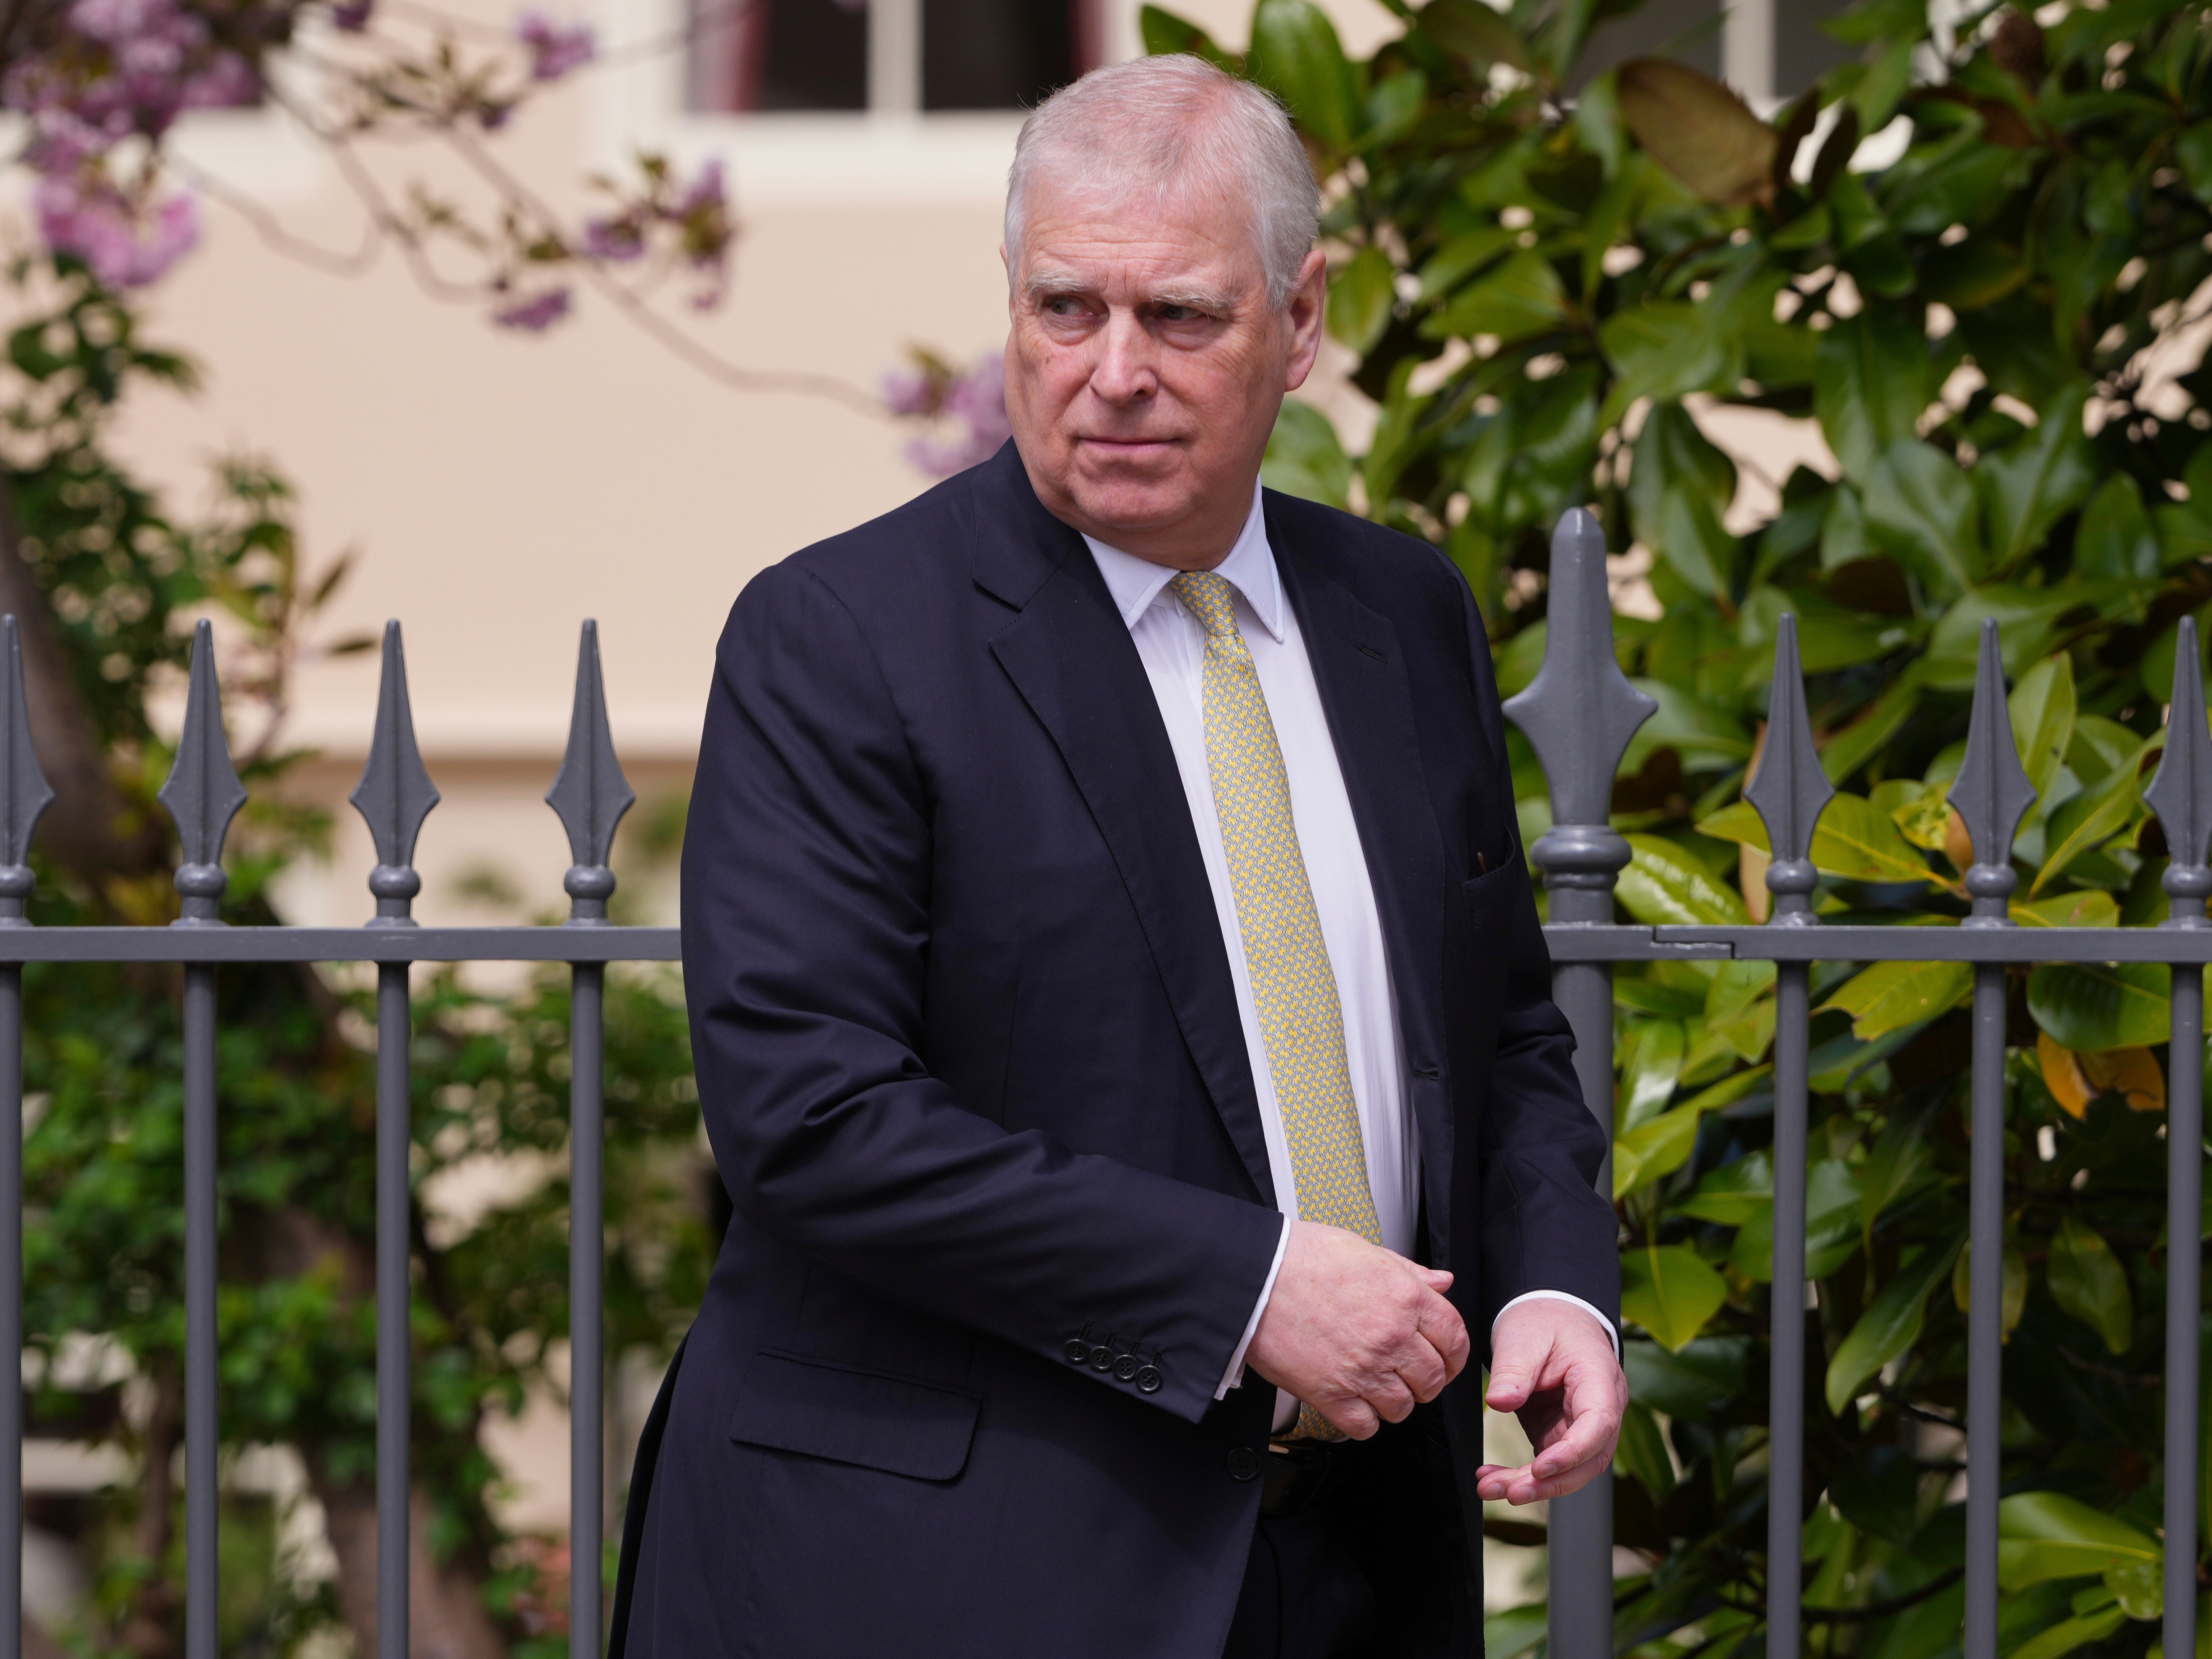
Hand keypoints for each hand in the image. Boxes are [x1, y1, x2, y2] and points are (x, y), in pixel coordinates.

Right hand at [1243, 1220, 1470, 1439]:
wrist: (1252, 1276)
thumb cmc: (1301, 1258)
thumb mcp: (1364, 1250)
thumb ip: (1408, 1271)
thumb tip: (1442, 1281)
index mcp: (1405, 1297)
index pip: (1456, 1339)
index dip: (1455, 1355)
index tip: (1446, 1359)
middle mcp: (1391, 1336)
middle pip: (1434, 1379)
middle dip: (1424, 1380)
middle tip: (1407, 1375)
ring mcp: (1363, 1369)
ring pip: (1403, 1407)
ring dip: (1394, 1401)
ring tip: (1376, 1387)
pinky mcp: (1331, 1394)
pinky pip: (1366, 1427)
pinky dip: (1364, 1421)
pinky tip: (1353, 1402)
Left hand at [1475, 1299, 1625, 1504]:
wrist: (1550, 1316)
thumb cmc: (1545, 1322)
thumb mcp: (1525, 1336)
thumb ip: (1514, 1369)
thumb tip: (1499, 1402)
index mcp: (1600, 1379)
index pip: (1598, 1424)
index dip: (1573, 1452)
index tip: (1540, 1467)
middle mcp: (1600, 1409)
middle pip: (1587, 1458)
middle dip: (1550, 1482)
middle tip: (1510, 1492)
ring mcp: (1581, 1426)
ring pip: (1568, 1469)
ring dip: (1531, 1486)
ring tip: (1490, 1488)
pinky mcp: (1560, 1434)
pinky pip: (1547, 1464)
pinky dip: (1521, 1476)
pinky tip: (1491, 1479)